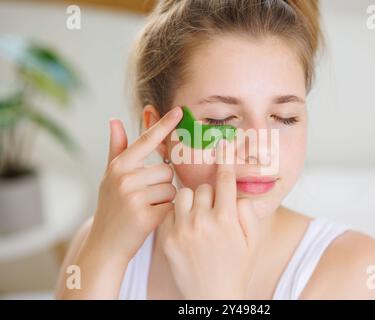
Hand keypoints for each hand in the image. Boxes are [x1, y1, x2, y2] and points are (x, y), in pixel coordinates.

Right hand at [87, 106, 181, 261]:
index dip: (164, 125)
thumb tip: (114, 120)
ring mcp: (133, 197)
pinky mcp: (145, 216)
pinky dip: (166, 214)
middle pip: (166, 170)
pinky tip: (150, 220)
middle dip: (163, 184)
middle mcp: (124, 178)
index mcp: (119, 166)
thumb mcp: (110, 178)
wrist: (106, 246)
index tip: (179, 111)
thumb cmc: (111, 208)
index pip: (146, 141)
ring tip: (147, 208)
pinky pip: (172, 206)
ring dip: (166, 200)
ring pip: (171, 188)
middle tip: (146, 198)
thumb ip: (117, 150)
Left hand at [161, 140, 261, 298]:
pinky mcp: (167, 239)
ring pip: (183, 195)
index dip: (225, 160)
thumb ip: (249, 213)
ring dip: (191, 200)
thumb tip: (238, 194)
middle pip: (203, 187)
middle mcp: (203, 221)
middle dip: (210, 194)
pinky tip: (186, 226)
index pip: (225, 179)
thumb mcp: (254, 242)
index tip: (223, 145)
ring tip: (197, 216)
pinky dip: (178, 214)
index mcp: (227, 219)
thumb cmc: (237, 268)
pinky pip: (170, 212)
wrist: (213, 297)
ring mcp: (182, 230)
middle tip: (213, 210)